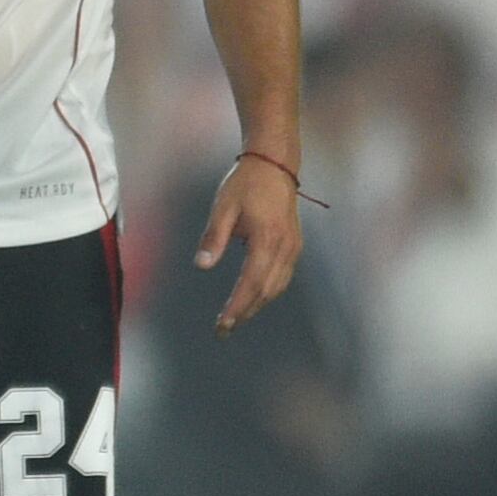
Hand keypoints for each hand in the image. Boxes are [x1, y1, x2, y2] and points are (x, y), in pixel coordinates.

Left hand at [196, 152, 302, 333]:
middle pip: (266, 290)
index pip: (251, 283)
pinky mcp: (294, 244)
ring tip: (236, 319)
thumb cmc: (245, 184)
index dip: (237, 306)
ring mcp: (293, 246)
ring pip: (278, 286)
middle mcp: (285, 247)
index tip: (223, 324)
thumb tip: (202, 266)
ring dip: (257, 305)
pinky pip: (283, 276)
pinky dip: (268, 291)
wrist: (275, 165)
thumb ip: (213, 238)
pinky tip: (254, 297)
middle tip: (224, 330)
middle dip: (245, 312)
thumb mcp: (223, 208)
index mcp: (268, 240)